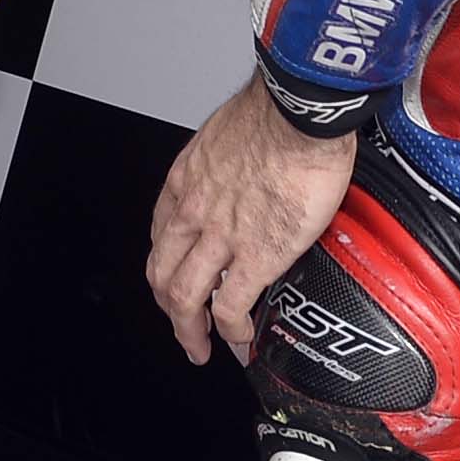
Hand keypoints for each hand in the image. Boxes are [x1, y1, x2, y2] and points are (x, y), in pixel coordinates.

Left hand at [148, 81, 357, 365]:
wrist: (298, 112)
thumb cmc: (277, 111)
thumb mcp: (230, 133)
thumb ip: (230, 160)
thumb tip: (250, 167)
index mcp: (187, 180)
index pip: (161, 235)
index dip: (165, 266)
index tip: (175, 281)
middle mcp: (194, 212)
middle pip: (162, 274)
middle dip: (168, 309)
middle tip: (182, 329)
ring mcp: (221, 238)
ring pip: (184, 298)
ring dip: (189, 331)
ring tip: (199, 349)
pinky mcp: (256, 256)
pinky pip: (230, 307)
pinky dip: (231, 331)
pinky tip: (240, 340)